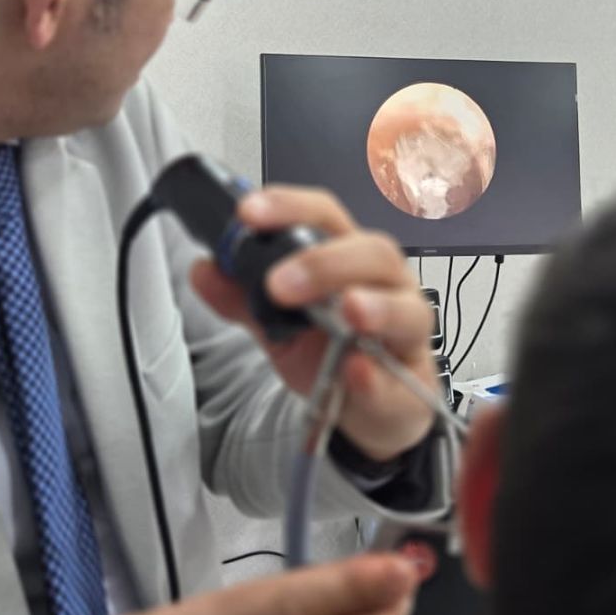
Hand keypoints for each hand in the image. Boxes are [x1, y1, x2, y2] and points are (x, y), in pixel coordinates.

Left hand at [190, 186, 438, 460]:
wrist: (365, 407)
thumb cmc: (332, 350)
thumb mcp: (278, 321)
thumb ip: (242, 296)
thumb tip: (204, 270)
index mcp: (348, 256)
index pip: (325, 216)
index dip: (290, 207)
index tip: (248, 213)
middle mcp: (386, 284)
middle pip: (373, 252)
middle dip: (326, 263)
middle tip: (279, 284)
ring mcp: (407, 331)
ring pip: (407, 308)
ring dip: (376, 307)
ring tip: (349, 311)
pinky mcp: (412, 383)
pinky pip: (399, 378)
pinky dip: (376, 376)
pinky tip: (357, 372)